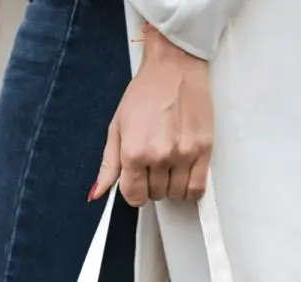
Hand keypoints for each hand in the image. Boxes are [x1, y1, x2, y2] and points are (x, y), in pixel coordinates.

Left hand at [91, 25, 212, 206]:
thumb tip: (97, 193)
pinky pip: (197, 188)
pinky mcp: (203, 150)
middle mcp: (158, 155)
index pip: (134, 196)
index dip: (134, 192)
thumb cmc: (146, 92)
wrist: (174, 67)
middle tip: (154, 165)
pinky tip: (184, 175)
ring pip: (176, 194)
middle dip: (152, 185)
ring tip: (169, 167)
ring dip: (171, 186)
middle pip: (155, 194)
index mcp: (134, 150)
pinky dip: (189, 189)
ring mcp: (183, 154)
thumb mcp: (118, 126)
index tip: (138, 184)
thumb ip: (108, 164)